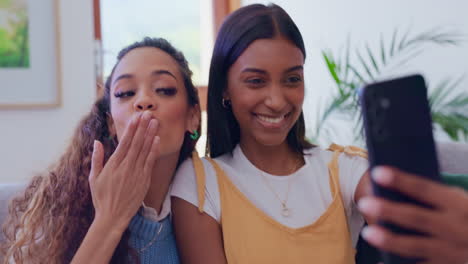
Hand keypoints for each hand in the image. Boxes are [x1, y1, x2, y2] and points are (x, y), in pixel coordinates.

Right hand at [89, 111, 159, 231]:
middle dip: (143, 127)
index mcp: (113, 165)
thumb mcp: (94, 178)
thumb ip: (97, 159)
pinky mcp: (144, 181)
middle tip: (148, 114)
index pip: (124, 142)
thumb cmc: (101, 198)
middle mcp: (126, 167)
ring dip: (150, 135)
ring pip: (145, 150)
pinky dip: (153, 150)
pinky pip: (150, 162)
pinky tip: (156, 140)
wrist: (113, 217)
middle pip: (136, 143)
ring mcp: (136, 174)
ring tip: (155, 122)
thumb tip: (97, 142)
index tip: (136, 117)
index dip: (132, 129)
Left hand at [358, 166, 467, 263]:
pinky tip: (381, 263)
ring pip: (416, 245)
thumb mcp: (460, 201)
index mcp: (457, 203)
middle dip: (389, 211)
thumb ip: (433, 196)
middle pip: (416, 217)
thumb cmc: (466, 216)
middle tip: (364, 203)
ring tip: (368, 233)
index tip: (376, 172)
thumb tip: (393, 188)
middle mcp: (454, 227)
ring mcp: (451, 250)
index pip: (424, 189)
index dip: (400, 180)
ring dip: (390, 240)